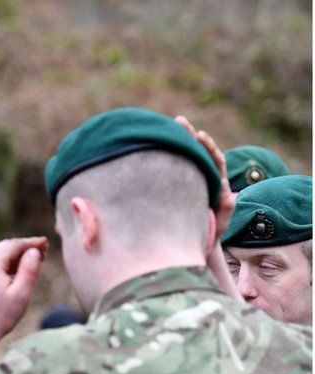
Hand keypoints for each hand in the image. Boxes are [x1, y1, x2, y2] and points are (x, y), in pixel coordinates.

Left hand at [0, 237, 47, 354]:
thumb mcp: (20, 294)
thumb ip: (29, 269)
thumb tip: (33, 251)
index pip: (13, 245)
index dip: (31, 242)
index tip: (46, 243)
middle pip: (5, 247)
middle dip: (24, 247)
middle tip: (43, 250)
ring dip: (15, 255)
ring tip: (33, 260)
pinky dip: (5, 262)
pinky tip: (16, 269)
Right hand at [174, 115, 234, 237]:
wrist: (199, 245)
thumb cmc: (211, 235)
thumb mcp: (220, 224)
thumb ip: (226, 209)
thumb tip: (228, 191)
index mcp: (218, 185)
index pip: (215, 161)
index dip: (208, 148)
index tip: (199, 136)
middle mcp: (205, 180)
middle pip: (200, 153)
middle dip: (189, 136)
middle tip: (179, 121)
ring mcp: (192, 184)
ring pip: (186, 160)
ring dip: (176, 143)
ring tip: (163, 128)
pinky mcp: (178, 189)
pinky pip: (174, 171)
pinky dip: (166, 158)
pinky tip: (153, 149)